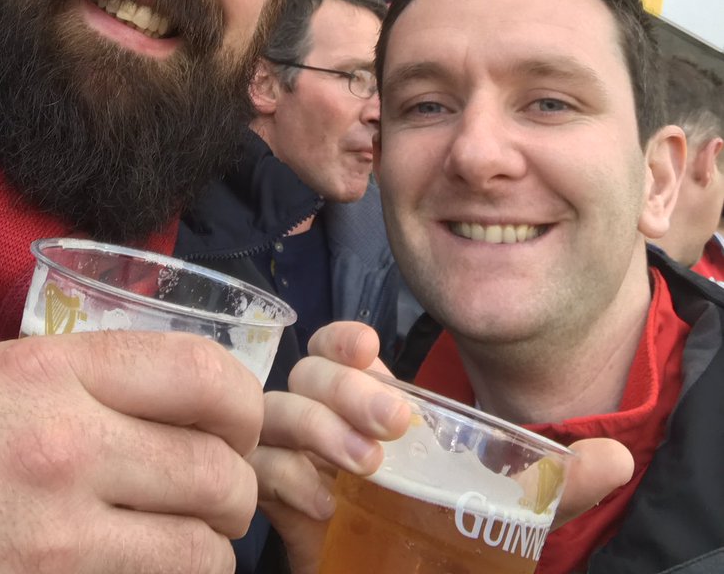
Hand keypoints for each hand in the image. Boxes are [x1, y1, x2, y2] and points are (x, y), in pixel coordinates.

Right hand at [0, 330, 261, 572]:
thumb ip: (57, 369)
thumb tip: (136, 376)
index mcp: (50, 371)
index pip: (201, 374)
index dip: (243, 403)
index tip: (238, 426)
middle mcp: (67, 444)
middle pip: (218, 468)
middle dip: (237, 488)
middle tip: (220, 495)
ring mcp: (59, 537)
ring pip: (201, 549)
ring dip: (211, 550)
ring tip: (190, 542)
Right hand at [253, 322, 634, 573]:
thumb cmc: (443, 544)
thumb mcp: (505, 510)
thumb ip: (556, 487)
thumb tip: (620, 459)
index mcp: (371, 404)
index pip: (338, 346)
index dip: (343, 337)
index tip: (371, 348)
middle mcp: (326, 421)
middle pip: (308, 369)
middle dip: (346, 386)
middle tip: (394, 425)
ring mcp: (297, 458)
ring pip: (277, 409)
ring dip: (317, 425)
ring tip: (367, 465)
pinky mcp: (276, 502)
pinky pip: (260, 467)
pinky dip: (288, 476)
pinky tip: (329, 506)